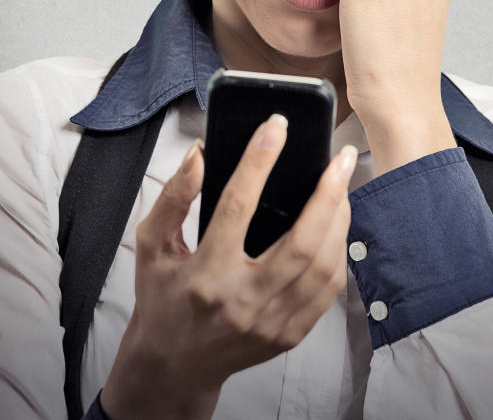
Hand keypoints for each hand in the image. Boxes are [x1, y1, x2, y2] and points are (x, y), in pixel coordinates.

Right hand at [100, 115, 357, 419]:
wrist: (173, 364)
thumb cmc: (162, 300)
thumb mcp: (152, 246)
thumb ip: (173, 198)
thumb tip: (200, 154)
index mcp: (205, 276)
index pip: (238, 206)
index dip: (259, 161)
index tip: (275, 127)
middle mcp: (242, 301)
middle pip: (301, 241)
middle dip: (327, 192)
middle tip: (339, 157)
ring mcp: (271, 323)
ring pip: (323, 265)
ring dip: (339, 219)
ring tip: (340, 186)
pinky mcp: (290, 335)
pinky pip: (328, 289)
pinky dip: (337, 252)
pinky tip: (335, 226)